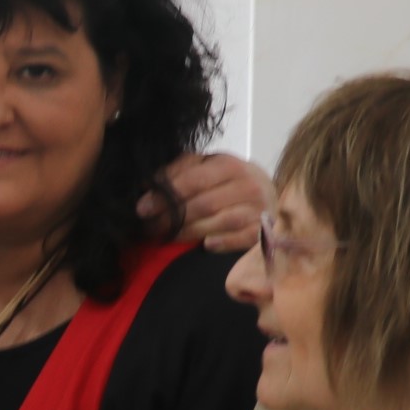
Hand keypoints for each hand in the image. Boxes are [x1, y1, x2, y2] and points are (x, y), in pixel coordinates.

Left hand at [145, 152, 272, 254]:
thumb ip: (180, 170)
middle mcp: (247, 185)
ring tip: (167, 236)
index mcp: (229, 165)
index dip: (166, 194)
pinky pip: (241, 238)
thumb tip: (149, 183)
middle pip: (204, 204)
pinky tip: (205, 245)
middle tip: (150, 227)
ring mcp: (258, 208)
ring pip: (219, 222)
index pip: (194, 180)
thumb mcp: (206, 168)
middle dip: (172, 217)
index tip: (142, 208)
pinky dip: (222, 242)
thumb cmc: (227, 181)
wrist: (266, 194)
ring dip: (188, 232)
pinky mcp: (263, 230)